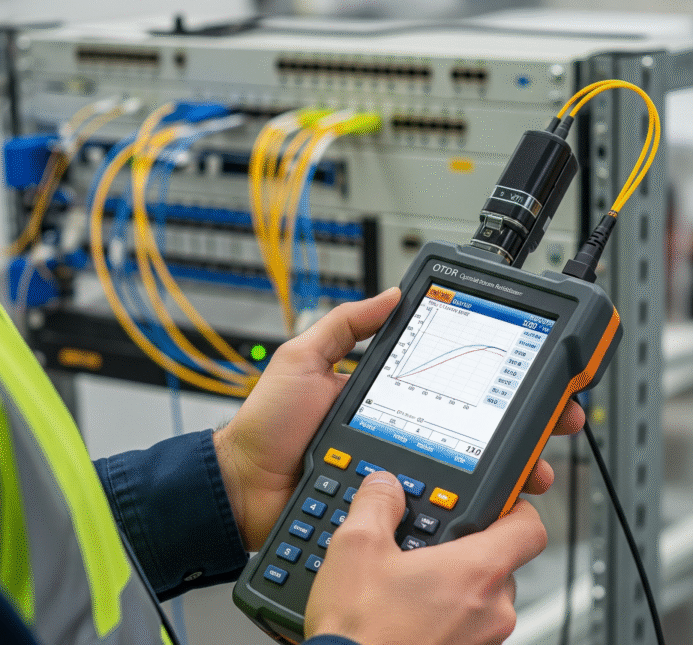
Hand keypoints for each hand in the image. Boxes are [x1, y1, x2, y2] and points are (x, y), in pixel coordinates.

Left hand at [213, 284, 584, 550]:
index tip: (524, 371)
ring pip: (471, 468)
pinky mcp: (395, 506)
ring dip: (514, 463)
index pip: (450, 381)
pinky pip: (444, 504)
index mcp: (387, 395)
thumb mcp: (303, 358)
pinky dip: (480, 502)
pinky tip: (505, 496)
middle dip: (522, 421)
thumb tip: (390, 295)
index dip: (489, 377)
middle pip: (475, 426)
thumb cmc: (269, 426)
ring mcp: (402, 470)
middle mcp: (403, 431)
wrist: (245, 489)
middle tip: (555, 415)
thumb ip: (344, 325)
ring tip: (539, 460)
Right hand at [305, 472, 546, 644]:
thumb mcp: (356, 546)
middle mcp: (493, 610)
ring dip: (453, 585)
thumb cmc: (361, 630)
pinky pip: (469, 626)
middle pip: (499, 560)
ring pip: (482, 596)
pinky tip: (406, 613)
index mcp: (477, 571)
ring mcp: (484, 641)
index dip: (514, 506)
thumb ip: (377, 503)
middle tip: (423, 545)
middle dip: (464, 548)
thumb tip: (385, 485)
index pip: (529, 527)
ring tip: (406, 583)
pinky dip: (447, 615)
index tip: (493, 501)